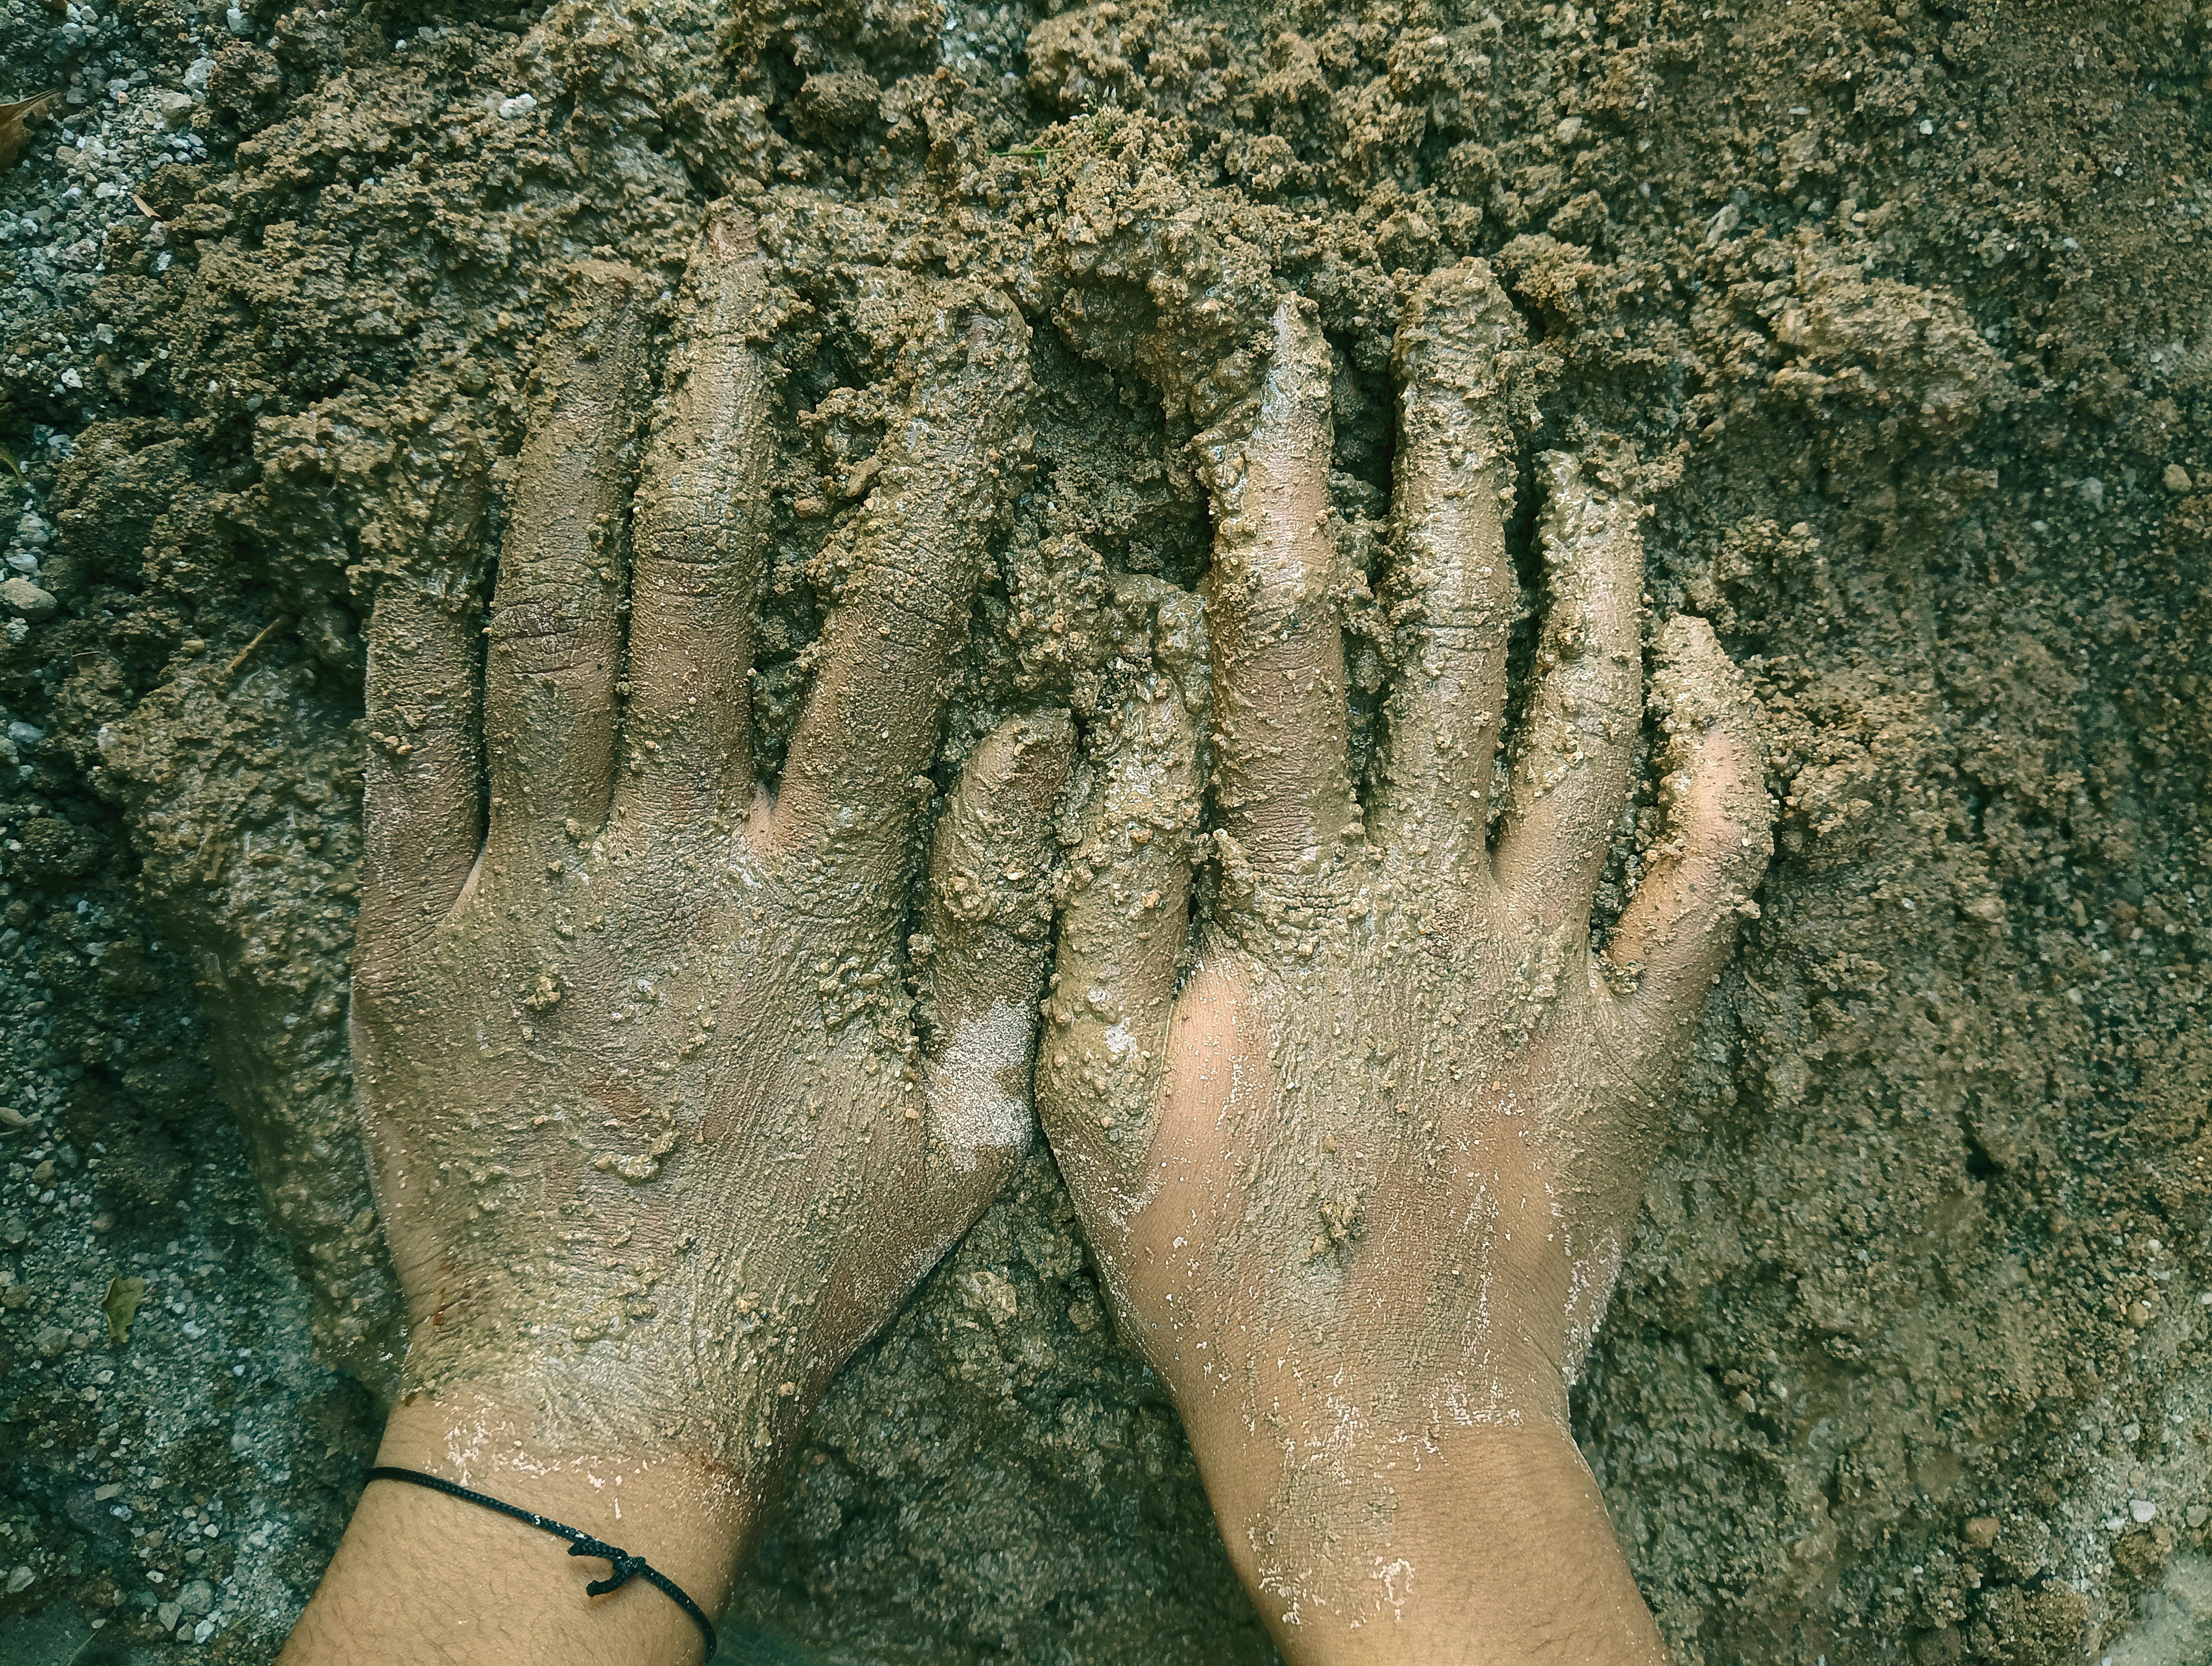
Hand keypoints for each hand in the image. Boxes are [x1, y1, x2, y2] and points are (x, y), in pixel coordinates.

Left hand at [283, 207, 1061, 1661]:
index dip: (933, 474)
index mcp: (808, 892)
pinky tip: (417, 554)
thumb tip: (1032, 734)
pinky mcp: (416, 944)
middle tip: (728, 275)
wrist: (603, 1385)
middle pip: (690, 584)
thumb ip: (1003, 924)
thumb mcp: (965, 1123)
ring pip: (539, 637)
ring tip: (577, 346)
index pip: (889, 632)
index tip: (956, 349)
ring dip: (560, 476)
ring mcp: (527, 890)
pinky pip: (405, 765)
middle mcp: (665, 855)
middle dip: (716, 406)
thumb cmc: (801, 1265)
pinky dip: (408, 653)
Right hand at [1037, 262, 1771, 1663]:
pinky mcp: (1636, 1038)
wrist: (1373, 1425)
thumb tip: (1125, 713)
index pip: (1283, 637)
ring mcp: (1550, 964)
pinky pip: (1709, 868)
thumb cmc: (1213, 1266)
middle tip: (1459, 336)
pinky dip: (1720, 751)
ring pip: (1591, 719)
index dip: (1282, 479)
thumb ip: (1107, 897)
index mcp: (1294, 903)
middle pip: (1453, 635)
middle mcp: (1432, 900)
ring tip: (1584, 460)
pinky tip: (1703, 656)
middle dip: (1450, 465)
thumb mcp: (1094, 1091)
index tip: (1285, 357)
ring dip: (1593, 573)